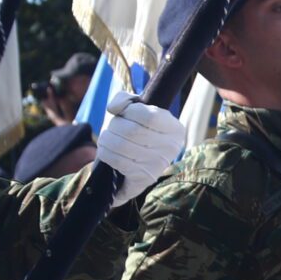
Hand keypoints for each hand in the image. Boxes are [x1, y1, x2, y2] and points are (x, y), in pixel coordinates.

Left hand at [95, 88, 183, 206]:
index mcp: (175, 129)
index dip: (129, 111)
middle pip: (132, 131)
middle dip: (114, 126)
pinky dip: (105, 152)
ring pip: (121, 145)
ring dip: (106, 139)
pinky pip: (117, 161)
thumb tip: (113, 108)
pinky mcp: (143, 179)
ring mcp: (158, 165)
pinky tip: (107, 150)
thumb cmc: (136, 131)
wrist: (135, 166)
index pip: (149, 116)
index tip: (123, 113)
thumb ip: (125, 100)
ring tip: (107, 138)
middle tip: (112, 127)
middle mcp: (171, 148)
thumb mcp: (136, 111)